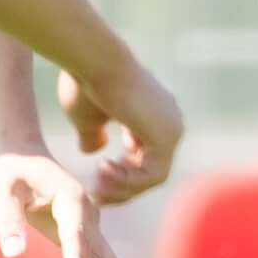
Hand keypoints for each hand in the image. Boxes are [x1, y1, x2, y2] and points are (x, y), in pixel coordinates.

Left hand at [0, 152, 121, 257]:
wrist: (25, 156)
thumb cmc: (9, 171)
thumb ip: (7, 219)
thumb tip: (13, 254)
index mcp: (70, 196)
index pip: (75, 230)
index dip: (76, 256)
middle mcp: (87, 211)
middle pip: (101, 252)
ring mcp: (89, 223)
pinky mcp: (82, 234)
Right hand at [56, 58, 183, 206]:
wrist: (93, 61)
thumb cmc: (86, 83)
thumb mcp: (88, 118)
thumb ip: (94, 135)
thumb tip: (94, 151)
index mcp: (153, 114)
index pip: (144, 157)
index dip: (120, 176)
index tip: (95, 183)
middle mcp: (169, 121)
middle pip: (150, 170)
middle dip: (121, 187)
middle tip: (95, 196)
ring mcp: (171, 128)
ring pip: (153, 177)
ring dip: (122, 188)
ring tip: (96, 186)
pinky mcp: (167, 137)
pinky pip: (153, 175)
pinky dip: (127, 181)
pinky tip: (102, 171)